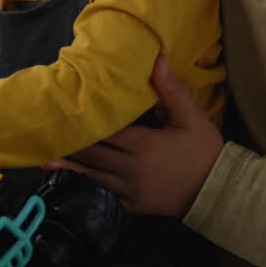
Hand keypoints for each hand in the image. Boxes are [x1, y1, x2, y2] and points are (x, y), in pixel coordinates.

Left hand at [45, 56, 222, 216]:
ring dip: (72, 168)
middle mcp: (131, 169)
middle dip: (71, 146)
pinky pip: (105, 197)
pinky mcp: (133, 207)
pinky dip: (88, 190)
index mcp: (143, 144)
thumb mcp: (192, 116)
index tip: (66, 113)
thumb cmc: (205, 151)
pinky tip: (74, 186)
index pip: (106, 131)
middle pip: (93, 155)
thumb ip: (171, 89)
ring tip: (46, 163)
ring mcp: (130, 190)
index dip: (85, 124)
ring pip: (93, 178)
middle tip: (47, 137)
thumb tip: (156, 59)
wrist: (219, 192)